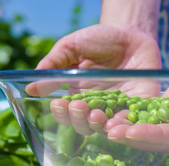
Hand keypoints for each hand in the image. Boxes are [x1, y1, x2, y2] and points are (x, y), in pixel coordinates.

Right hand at [26, 24, 161, 135]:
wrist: (132, 33)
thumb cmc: (100, 39)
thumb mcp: (72, 47)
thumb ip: (54, 64)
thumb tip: (31, 88)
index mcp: (78, 96)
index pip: (66, 114)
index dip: (61, 113)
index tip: (58, 103)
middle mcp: (96, 107)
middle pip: (83, 126)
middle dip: (78, 119)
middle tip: (79, 106)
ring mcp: (117, 109)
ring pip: (104, 129)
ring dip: (97, 126)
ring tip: (95, 115)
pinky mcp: (137, 108)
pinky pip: (130, 123)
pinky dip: (123, 127)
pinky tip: (116, 125)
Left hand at [103, 22, 168, 151]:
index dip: (158, 135)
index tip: (133, 131)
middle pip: (165, 141)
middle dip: (138, 139)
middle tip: (111, 132)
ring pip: (153, 135)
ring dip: (130, 134)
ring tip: (106, 127)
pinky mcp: (166, 111)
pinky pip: (147, 121)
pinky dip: (131, 122)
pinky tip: (112, 118)